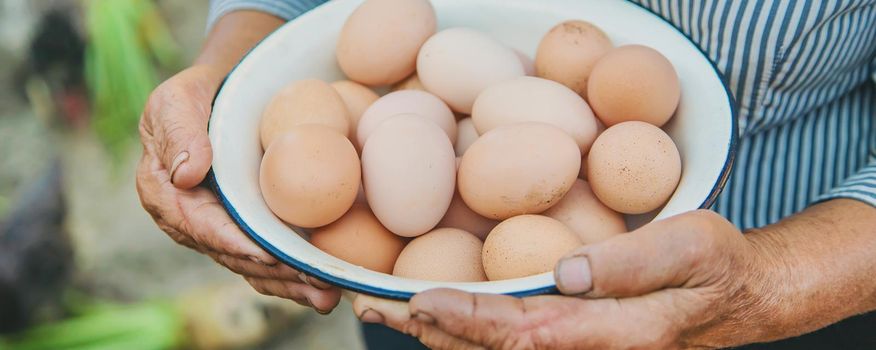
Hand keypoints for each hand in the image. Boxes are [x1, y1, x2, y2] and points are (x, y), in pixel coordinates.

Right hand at [136, 65, 340, 312]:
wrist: (218, 99)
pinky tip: (323, 290)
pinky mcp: (244, 232)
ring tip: (326, 295)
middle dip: (274, 273)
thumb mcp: (175, 102)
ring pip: (254, 267)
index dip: (234, 243)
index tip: (266, 255)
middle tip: (314, 281)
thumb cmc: (193, 98)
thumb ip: (178, 134)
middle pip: (234, 255)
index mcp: (165, 195)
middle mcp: (191, 222)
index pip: (201, 226)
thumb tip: (186, 174)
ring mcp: (219, 231)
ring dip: (290, 285)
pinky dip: (292, 277)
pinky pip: (266, 262)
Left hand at [357, 210, 776, 348]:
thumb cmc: (718, 266)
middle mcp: (587, 349)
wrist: (743, 295)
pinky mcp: (577, 336)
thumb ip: (631, 262)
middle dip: (430, 328)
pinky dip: (468, 330)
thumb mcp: (691, 246)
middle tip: (371, 305)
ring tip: (387, 310)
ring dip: (438, 332)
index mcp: (611, 332)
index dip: (468, 319)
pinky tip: (439, 315)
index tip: (419, 300)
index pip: (524, 333)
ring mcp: (580, 348)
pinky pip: (513, 341)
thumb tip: (564, 271)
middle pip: (494, 349)